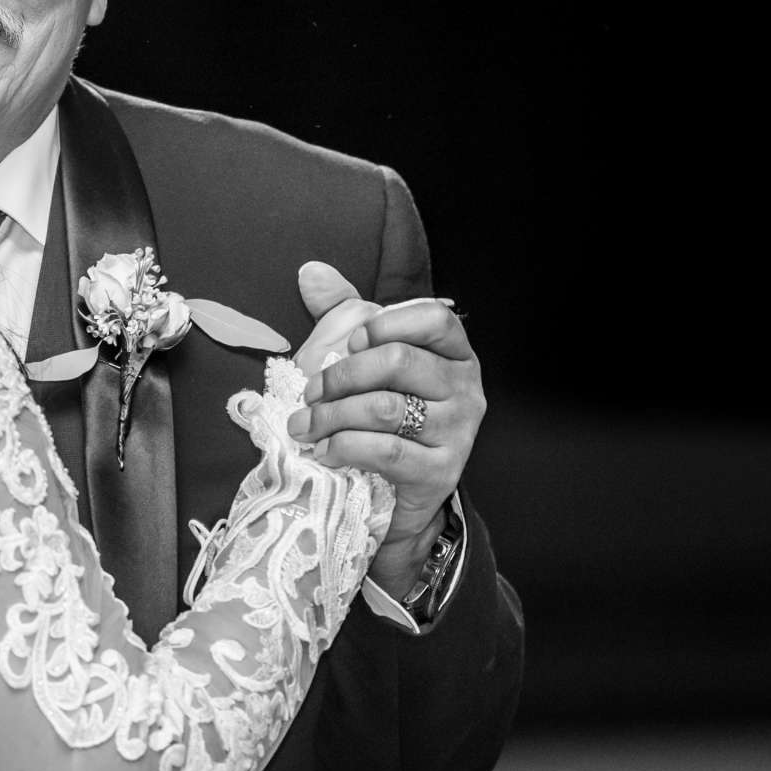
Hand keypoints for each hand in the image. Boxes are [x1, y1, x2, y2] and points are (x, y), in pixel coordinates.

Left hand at [287, 263, 484, 592]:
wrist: (397, 497)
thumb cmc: (383, 418)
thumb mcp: (366, 360)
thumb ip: (343, 312)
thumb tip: (311, 273)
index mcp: (454, 353)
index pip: (434, 318)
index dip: (385, 324)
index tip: (349, 342)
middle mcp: (465, 389)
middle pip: (399, 361)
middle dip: (341, 375)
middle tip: (311, 393)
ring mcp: (458, 432)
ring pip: (386, 408)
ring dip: (332, 414)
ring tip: (305, 424)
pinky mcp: (440, 472)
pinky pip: (386, 450)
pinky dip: (344, 447)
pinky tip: (323, 450)